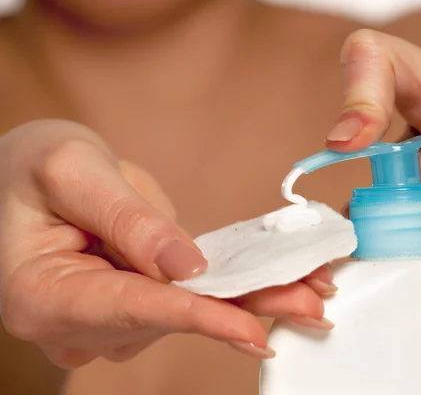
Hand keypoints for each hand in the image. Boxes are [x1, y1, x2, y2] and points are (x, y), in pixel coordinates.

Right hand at [0, 120, 332, 368]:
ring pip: (190, 313)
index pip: (134, 308)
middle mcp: (78, 323)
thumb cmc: (29, 169)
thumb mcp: (71, 171)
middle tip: (313, 306)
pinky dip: (235, 292)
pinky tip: (280, 289)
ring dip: (252, 301)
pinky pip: (189, 300)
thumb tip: (186, 267)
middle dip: (246, 310)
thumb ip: (126, 220)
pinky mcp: (135, 303)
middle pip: (173, 318)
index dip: (198, 317)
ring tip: (311, 291)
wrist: (20, 180)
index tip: (252, 329)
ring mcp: (109, 319)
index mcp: (45, 296)